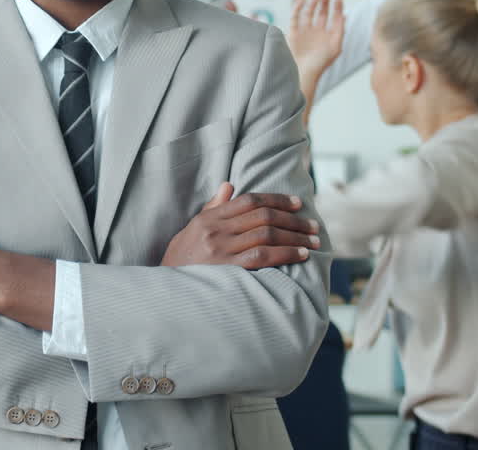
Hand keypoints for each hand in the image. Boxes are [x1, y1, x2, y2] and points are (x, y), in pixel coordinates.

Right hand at [160, 183, 318, 267]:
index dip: (277, 199)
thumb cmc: (178, 261)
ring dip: (295, 237)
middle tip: (313, 225)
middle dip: (293, 219)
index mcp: (209, 218)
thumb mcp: (190, 230)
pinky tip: (301, 255)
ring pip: (267, 234)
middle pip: (263, 216)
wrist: (163, 291)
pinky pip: (262, 257)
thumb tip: (229, 186)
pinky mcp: (227, 269)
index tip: (298, 203)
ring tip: (314, 241)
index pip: (249, 200)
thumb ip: (212, 209)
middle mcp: (216, 229)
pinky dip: (285, 253)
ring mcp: (221, 249)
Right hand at [288, 0, 345, 77]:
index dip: (336, 7)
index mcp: (329, 36)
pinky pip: (295, 17)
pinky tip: (303, 0)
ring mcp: (305, 32)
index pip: (334, 17)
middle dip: (325, 3)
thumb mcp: (336, 46)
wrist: (303, 72)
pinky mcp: (294, 32)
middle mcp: (317, 32)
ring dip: (313, 4)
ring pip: (309, 13)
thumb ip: (340, 30)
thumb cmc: (321, 63)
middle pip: (322, 13)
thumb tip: (344, 15)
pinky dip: (298, 8)